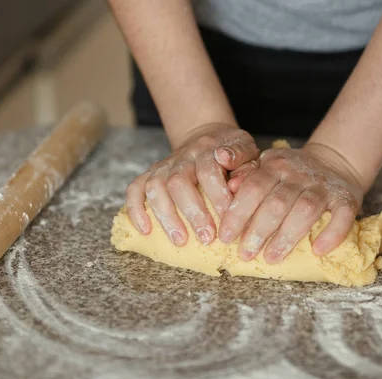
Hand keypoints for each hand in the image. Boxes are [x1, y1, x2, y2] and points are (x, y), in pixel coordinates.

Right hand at [125, 123, 259, 245]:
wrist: (208, 135)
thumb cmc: (232, 151)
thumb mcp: (247, 150)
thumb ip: (245, 165)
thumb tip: (235, 184)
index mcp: (208, 149)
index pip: (208, 171)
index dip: (217, 196)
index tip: (228, 219)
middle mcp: (183, 156)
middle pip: (178, 181)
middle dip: (192, 212)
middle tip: (207, 238)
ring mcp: (164, 165)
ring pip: (155, 187)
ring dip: (166, 216)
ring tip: (180, 240)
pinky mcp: (151, 173)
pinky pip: (135, 188)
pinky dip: (136, 209)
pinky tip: (145, 230)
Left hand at [218, 143, 365, 262]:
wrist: (334, 162)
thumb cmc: (291, 173)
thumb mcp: (266, 166)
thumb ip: (247, 177)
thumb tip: (229, 188)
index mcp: (276, 165)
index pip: (254, 187)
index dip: (239, 213)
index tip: (226, 237)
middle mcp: (300, 174)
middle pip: (277, 202)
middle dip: (259, 230)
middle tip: (245, 253)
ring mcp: (324, 186)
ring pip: (305, 210)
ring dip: (287, 236)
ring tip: (271, 258)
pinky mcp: (347, 199)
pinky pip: (342, 216)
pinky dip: (332, 234)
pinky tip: (318, 250)